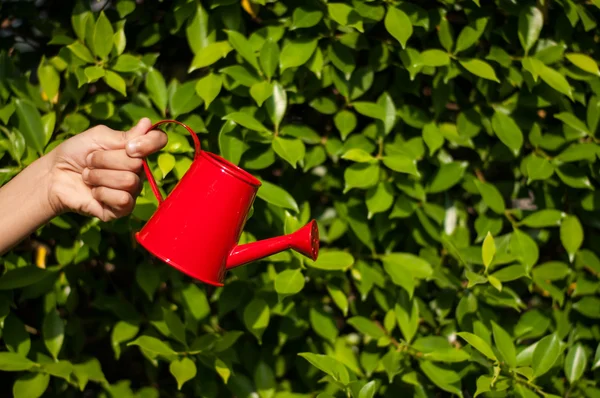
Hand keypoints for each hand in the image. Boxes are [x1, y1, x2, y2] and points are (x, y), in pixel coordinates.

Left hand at [47, 118, 166, 220]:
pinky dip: (102, 193)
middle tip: (91, 162)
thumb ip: (125, 135)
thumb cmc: (75, 153)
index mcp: (135, 150)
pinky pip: (123, 200)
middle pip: (137, 164)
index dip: (148, 143)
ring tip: (89, 177)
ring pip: (129, 181)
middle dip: (106, 160)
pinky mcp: (122, 209)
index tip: (128, 146)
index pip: (159, 141)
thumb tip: (147, 123)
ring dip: (100, 177)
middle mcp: (138, 171)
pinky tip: (94, 193)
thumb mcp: (98, 137)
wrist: (54, 176)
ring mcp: (131, 191)